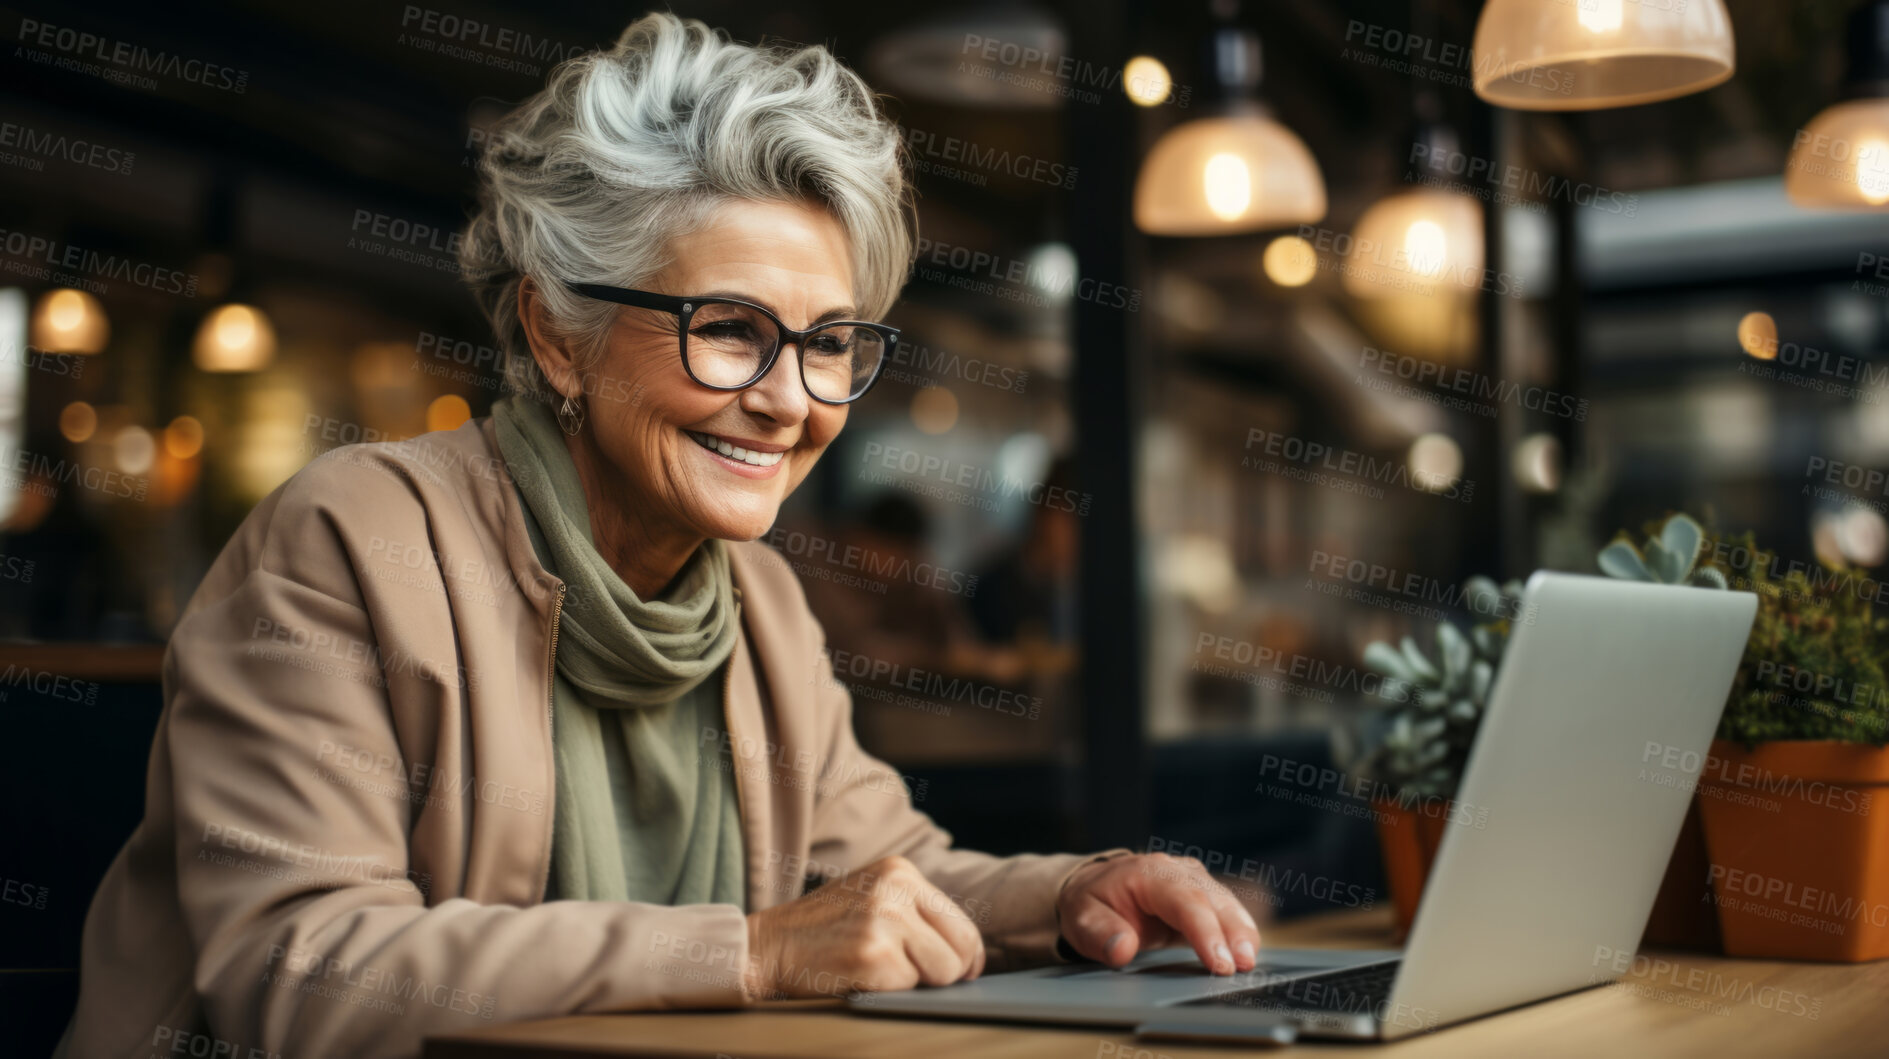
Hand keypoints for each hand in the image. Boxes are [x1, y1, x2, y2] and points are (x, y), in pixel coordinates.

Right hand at [742, 855, 985, 998]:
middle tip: (913, 976)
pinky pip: (912, 986)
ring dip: (917, 983)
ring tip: (878, 970)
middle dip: (946, 972)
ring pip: (944, 970)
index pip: (962, 922)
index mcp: (900, 870)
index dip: (964, 957)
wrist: (766, 947)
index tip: (955, 973)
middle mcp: (897, 886)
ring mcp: (886, 917)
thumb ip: (915, 914)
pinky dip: (891, 991)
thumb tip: (970, 956)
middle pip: (962, 946)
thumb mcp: (871, 900)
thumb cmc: (821, 932)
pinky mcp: (874, 952)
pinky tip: (860, 976)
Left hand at [1056, 852, 1261, 974]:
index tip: (1218, 962)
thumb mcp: (1082, 920)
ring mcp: (1194, 880)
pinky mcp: (1204, 895)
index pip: (1184, 900)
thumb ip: (1101, 935)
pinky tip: (1247, 955)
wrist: (1094, 888)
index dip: (1205, 931)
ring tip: (1250, 963)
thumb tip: (1122, 950)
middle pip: (1214, 900)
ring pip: (1227, 903)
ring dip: (1243, 933)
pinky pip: (1228, 912)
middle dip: (1233, 933)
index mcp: (1149, 873)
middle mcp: (1177, 871)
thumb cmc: (1090, 904)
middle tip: (1245, 966)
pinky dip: (1240, 932)